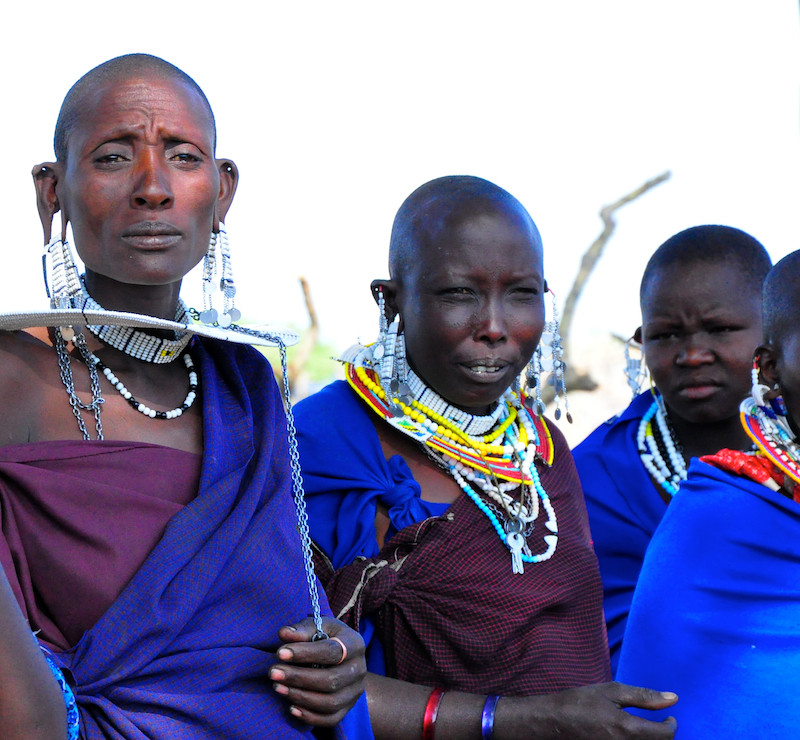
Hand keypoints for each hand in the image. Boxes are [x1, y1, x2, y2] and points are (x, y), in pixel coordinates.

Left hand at [270, 617, 366, 726]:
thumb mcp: (318, 626)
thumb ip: (301, 630)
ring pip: (330, 702)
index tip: (280, 653)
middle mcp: (360, 669)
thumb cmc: (326, 637)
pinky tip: (291, 707)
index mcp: (355, 644)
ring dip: (301, 697)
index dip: (305, 653)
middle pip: (331, 680)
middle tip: (273, 673)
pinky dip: (310, 717)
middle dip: (298, 677)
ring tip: (278, 687)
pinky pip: (330, 719)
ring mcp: (355, 691)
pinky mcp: (348, 708)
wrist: (342, 656)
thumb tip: (284, 634)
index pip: (332, 651)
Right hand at [515, 682, 676, 739]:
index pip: (666, 735)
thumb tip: (674, 698)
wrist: (553, 722)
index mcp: (629, 730)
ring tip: (643, 730)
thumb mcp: (611, 692)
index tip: (669, 717)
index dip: (671, 725)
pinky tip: (628, 735)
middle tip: (656, 723)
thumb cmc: (581, 702)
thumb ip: (644, 696)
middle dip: (662, 735)